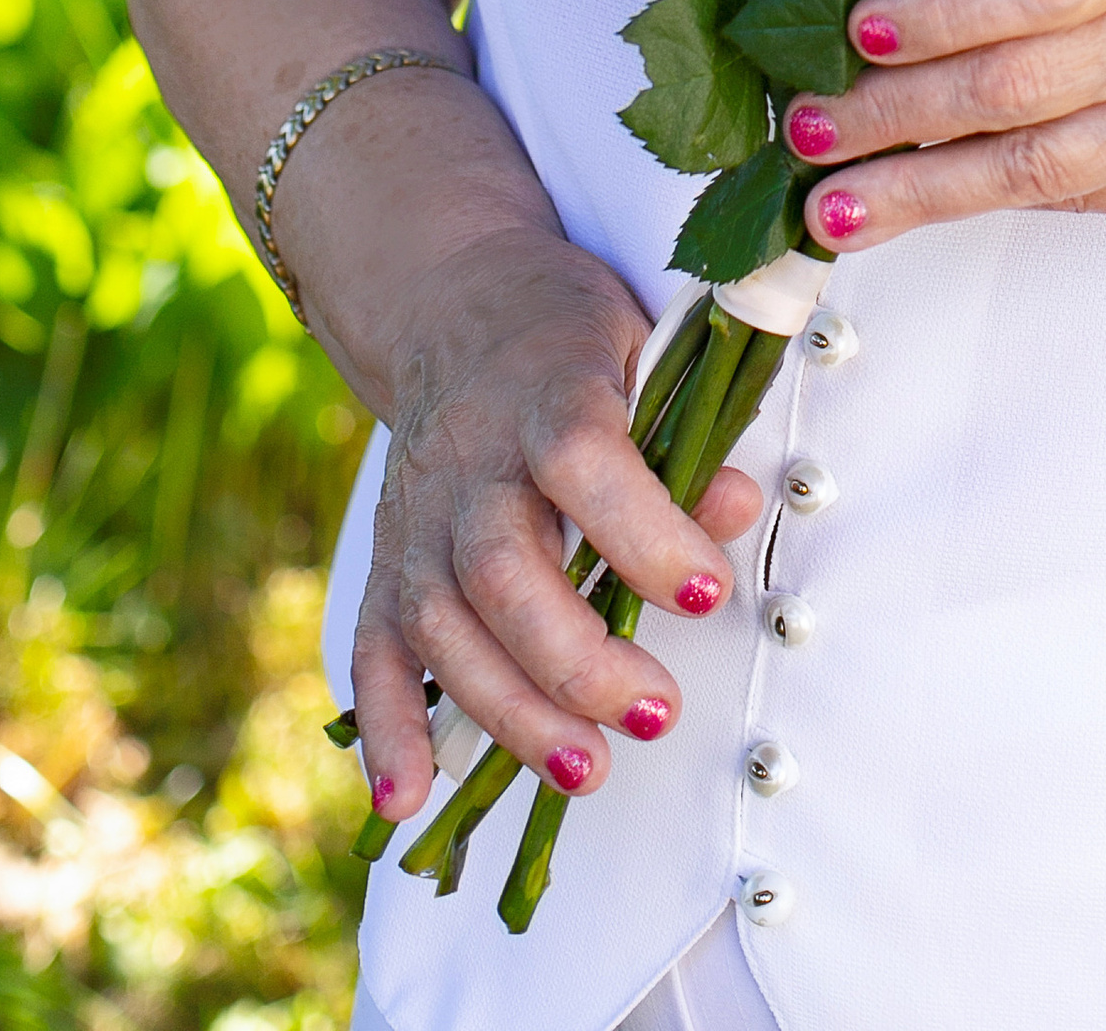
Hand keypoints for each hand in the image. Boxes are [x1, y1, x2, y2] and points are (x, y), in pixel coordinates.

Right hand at [349, 226, 763, 822]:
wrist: (454, 307)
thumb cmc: (570, 341)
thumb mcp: (645, 352)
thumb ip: (685, 435)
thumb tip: (733, 507)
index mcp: (548, 395)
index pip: (586, 464)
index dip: (645, 533)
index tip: (707, 594)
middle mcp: (471, 463)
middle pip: (504, 570)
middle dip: (578, 660)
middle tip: (656, 711)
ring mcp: (418, 520)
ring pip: (444, 625)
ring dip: (511, 711)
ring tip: (588, 770)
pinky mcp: (386, 564)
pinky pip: (373, 651)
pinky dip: (386, 729)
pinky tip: (408, 797)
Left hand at [778, 0, 1105, 253]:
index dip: (949, 12)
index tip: (863, 24)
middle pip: (1013, 88)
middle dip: (896, 113)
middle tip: (802, 125)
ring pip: (1029, 169)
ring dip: (921, 189)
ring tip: (828, 207)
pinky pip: (1068, 195)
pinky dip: (985, 202)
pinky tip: (915, 208)